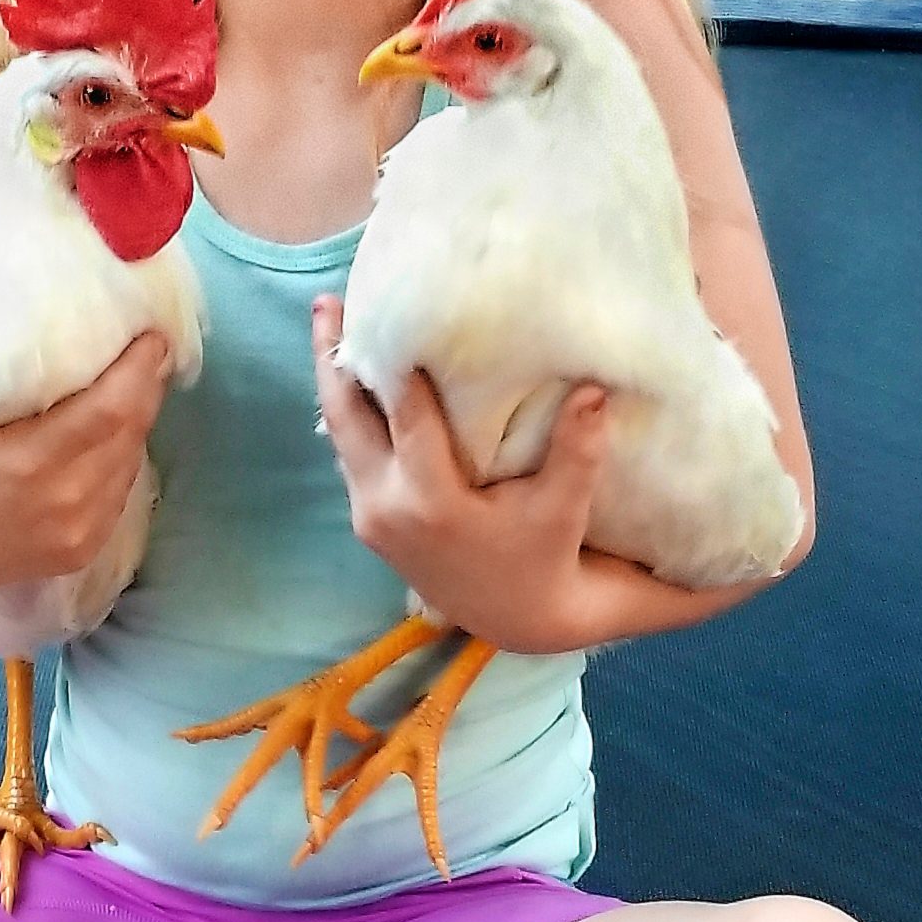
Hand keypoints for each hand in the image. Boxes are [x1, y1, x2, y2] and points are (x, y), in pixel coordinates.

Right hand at [0, 294, 173, 598]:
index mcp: (27, 462)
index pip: (110, 410)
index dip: (139, 371)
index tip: (151, 334)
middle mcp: (61, 499)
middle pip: (131, 432)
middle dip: (148, 387)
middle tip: (151, 347)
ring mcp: (74, 532)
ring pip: (129, 464)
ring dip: (140, 422)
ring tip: (143, 380)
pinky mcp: (77, 552)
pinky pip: (118, 496)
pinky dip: (125, 460)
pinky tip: (123, 433)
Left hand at [311, 294, 609, 654]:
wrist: (519, 622)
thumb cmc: (545, 557)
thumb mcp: (564, 508)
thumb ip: (578, 450)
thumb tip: (594, 387)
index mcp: (431, 504)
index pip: (406, 418)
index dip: (398, 364)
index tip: (394, 308)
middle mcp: (387, 508)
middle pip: (345, 419)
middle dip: (334, 357)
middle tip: (328, 299)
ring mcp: (370, 516)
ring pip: (338, 434)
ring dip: (334, 379)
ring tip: (330, 318)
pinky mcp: (368, 520)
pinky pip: (347, 452)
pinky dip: (348, 410)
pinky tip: (354, 374)